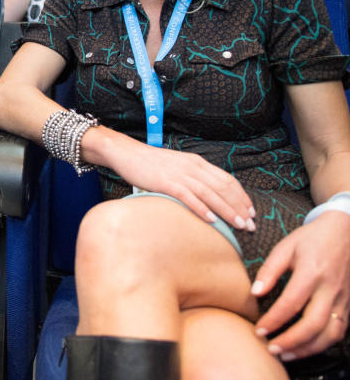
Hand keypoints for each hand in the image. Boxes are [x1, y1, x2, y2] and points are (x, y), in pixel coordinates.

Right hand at [110, 142, 255, 229]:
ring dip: (228, 211)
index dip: (242, 196)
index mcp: (197, 162)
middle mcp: (192, 167)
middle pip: (223, 188)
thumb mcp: (178, 166)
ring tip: (239, 225)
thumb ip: (193, 176)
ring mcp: (180, 174)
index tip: (251, 211)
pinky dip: (202, 209)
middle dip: (240, 207)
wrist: (127, 153)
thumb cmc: (151, 163)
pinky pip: (188, 197)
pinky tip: (212, 220)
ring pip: (211, 194)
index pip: (227, 179)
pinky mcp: (166, 182)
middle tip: (251, 224)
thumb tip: (208, 194)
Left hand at [252, 211, 349, 359]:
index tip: (259, 330)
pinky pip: (339, 330)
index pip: (292, 302)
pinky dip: (322, 344)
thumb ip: (269, 270)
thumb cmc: (310, 239)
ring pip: (330, 332)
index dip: (274, 320)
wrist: (345, 232)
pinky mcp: (348, 304)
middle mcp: (330, 288)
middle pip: (313, 323)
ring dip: (307, 348)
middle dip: (291, 341)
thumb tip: (255, 293)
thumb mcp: (285, 247)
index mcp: (312, 272)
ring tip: (285, 355)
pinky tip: (305, 347)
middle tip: (270, 349)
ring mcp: (342, 298)